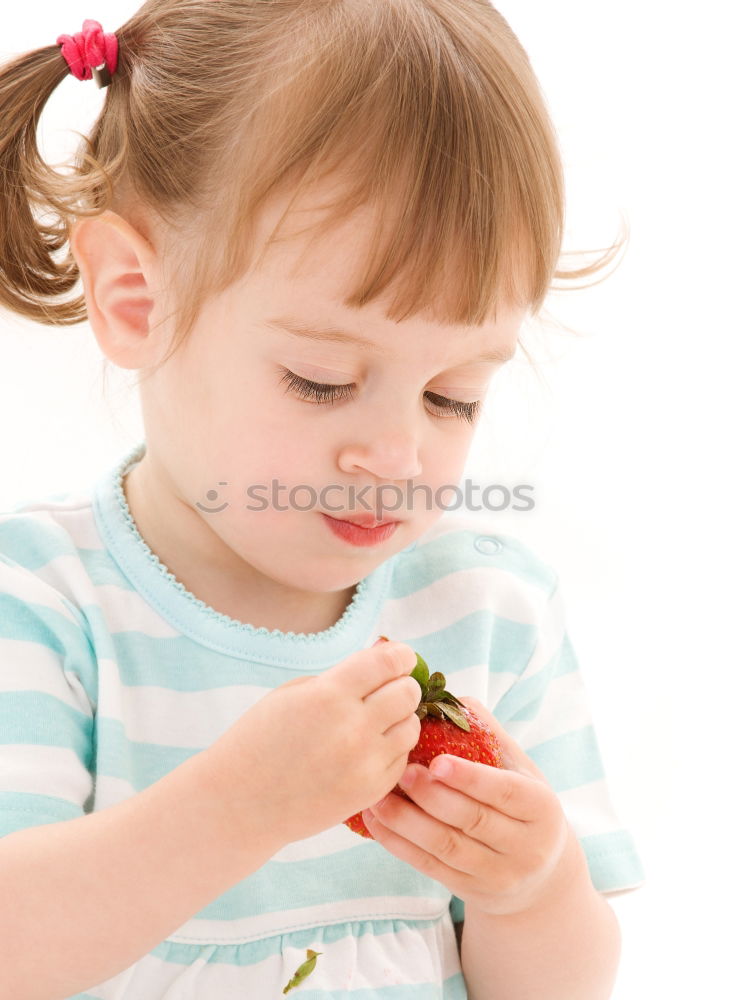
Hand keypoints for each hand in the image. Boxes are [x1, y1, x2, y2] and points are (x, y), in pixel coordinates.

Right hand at [204, 640, 422, 846]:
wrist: (241, 802)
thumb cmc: (261, 739)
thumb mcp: (293, 694)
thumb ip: (339, 678)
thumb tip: (382, 661)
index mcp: (329, 695)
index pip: (387, 662)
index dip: (400, 655)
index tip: (401, 657)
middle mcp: (353, 728)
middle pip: (408, 693)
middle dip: (403, 684)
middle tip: (391, 687)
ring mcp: (364, 763)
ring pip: (411, 726)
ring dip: (401, 717)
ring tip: (380, 718)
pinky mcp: (370, 791)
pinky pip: (402, 758)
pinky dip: (392, 748)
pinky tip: (370, 746)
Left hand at [361, 695, 573, 916]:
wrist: (539, 876)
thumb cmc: (521, 805)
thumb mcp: (520, 770)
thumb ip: (490, 735)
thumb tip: (453, 698)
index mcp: (541, 809)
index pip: (506, 793)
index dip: (471, 778)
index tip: (437, 760)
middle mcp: (525, 847)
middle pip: (472, 821)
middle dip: (432, 797)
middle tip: (400, 771)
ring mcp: (498, 875)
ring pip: (446, 848)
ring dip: (406, 822)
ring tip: (378, 797)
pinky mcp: (469, 891)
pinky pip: (429, 867)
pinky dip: (399, 844)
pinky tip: (376, 822)